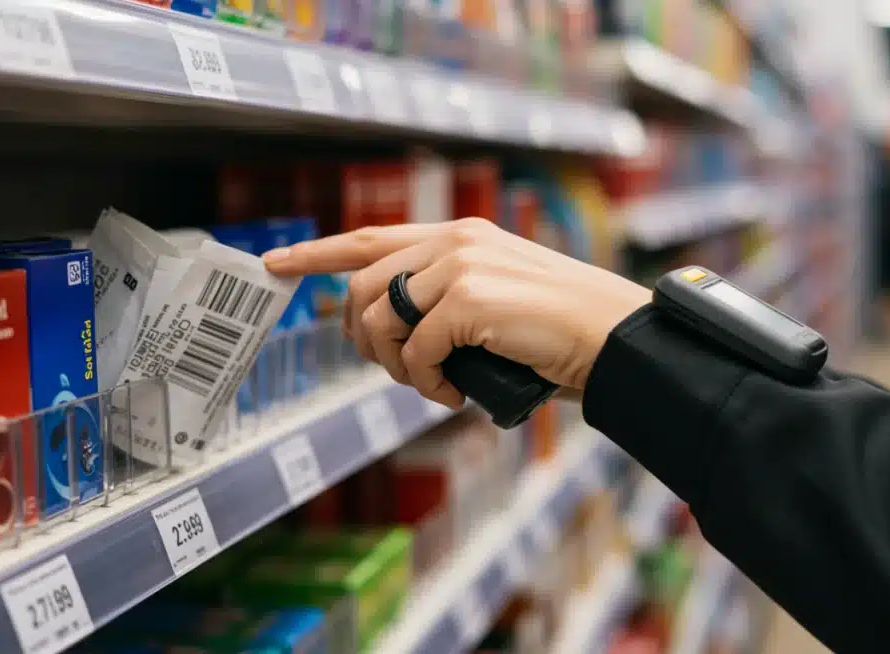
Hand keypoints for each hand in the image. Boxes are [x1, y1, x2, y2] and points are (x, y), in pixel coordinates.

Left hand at [263, 219, 650, 407]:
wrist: (611, 336)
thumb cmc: (560, 329)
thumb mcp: (496, 300)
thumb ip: (447, 301)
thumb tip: (398, 337)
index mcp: (459, 235)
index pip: (371, 239)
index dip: (319, 253)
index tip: (278, 265)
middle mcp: (454, 241)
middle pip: (362, 287)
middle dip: (363, 338)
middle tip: (397, 370)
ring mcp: (459, 266)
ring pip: (380, 320)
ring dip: (396, 365)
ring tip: (432, 383)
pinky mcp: (468, 298)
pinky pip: (416, 352)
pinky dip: (427, 384)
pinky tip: (453, 393)